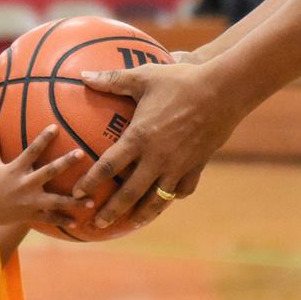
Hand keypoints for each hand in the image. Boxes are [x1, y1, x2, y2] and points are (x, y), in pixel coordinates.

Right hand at [0, 124, 88, 228]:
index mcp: (15, 169)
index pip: (31, 150)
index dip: (43, 139)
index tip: (56, 127)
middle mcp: (25, 185)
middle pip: (49, 172)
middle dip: (65, 163)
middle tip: (82, 154)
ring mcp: (29, 202)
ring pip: (55, 201)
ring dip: (74, 201)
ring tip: (92, 201)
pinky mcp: (30, 215)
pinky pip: (49, 218)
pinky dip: (62, 220)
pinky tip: (77, 223)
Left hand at [72, 61, 238, 227]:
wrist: (224, 91)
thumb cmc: (180, 80)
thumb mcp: (144, 76)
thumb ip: (112, 80)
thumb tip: (83, 76)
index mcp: (139, 137)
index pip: (108, 167)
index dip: (90, 182)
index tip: (77, 192)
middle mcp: (157, 158)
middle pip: (129, 193)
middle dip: (111, 211)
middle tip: (98, 223)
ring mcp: (178, 165)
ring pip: (157, 199)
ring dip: (142, 214)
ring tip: (131, 224)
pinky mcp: (197, 166)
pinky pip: (183, 190)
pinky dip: (172, 196)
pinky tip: (166, 199)